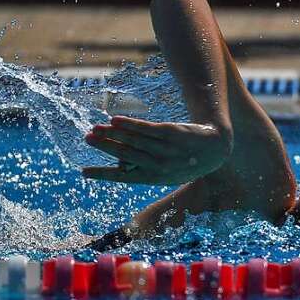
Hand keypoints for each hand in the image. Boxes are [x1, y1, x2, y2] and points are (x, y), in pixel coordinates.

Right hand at [82, 115, 231, 184]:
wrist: (215, 149)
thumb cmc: (186, 161)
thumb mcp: (167, 173)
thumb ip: (144, 168)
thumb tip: (119, 162)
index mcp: (155, 178)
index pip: (123, 177)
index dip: (103, 175)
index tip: (84, 172)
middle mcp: (159, 166)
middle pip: (125, 155)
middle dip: (104, 147)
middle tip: (86, 139)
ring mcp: (166, 150)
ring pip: (134, 141)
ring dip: (112, 134)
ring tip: (95, 128)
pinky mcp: (172, 133)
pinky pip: (147, 129)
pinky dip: (130, 124)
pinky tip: (115, 120)